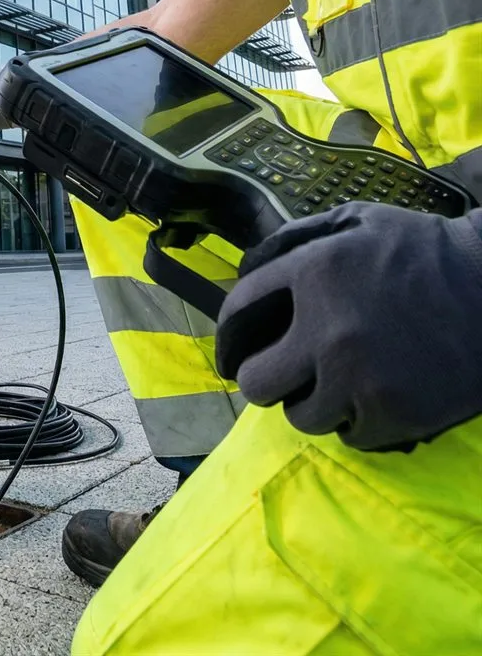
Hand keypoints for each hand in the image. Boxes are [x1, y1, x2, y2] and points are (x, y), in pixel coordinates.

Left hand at [215, 201, 481, 450]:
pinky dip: (355, 421)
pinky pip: (348, 435)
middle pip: (256, 380)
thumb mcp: (357, 221)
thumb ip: (298, 240)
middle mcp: (326, 329)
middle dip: (263, 375)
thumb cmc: (425, 249)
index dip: (230, 329)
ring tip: (332, 384)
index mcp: (311, 273)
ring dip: (311, 401)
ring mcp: (359, 377)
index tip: (236, 341)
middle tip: (280, 372)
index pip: (237, 311)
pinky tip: (370, 397)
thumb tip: (250, 268)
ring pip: (300, 416)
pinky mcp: (394, 415)